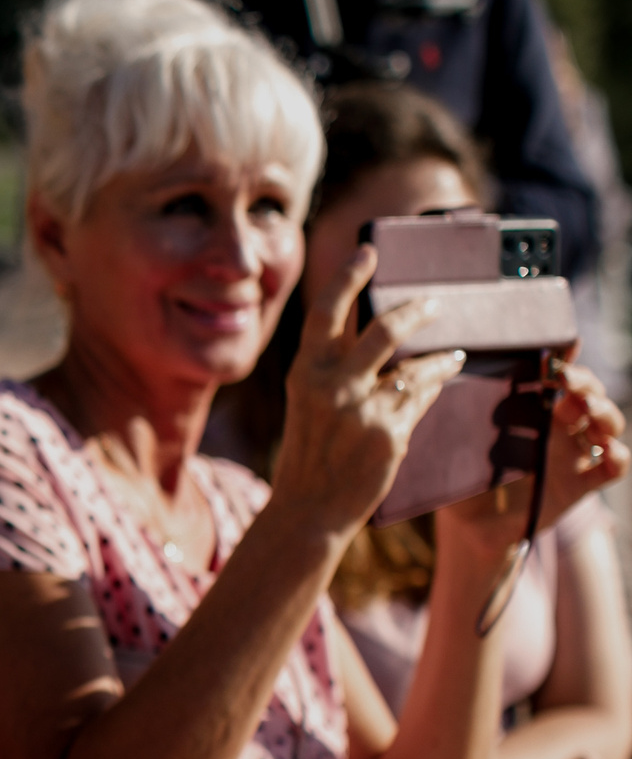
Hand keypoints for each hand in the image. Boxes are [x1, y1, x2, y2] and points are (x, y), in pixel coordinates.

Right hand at [268, 244, 466, 536]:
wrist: (309, 507)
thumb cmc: (311, 452)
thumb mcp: (309, 404)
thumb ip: (335, 370)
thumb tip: (382, 338)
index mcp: (304, 372)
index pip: (326, 312)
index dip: (347, 277)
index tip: (368, 251)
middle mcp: (329, 386)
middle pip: (382, 330)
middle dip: (415, 311)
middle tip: (434, 303)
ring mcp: (360, 409)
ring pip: (414, 366)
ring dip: (440, 355)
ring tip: (454, 352)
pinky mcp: (388, 433)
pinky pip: (421, 397)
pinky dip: (433, 385)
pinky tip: (442, 380)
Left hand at [437, 359, 626, 553]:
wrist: (469, 528)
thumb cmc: (461, 479)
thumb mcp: (458, 444)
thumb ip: (457, 417)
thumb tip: (440, 380)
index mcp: (533, 412)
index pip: (558, 380)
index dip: (565, 363)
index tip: (557, 352)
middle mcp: (559, 430)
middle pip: (589, 397)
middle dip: (585, 384)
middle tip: (567, 379)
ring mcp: (572, 456)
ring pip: (607, 426)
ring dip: (604, 413)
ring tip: (586, 410)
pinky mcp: (579, 486)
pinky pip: (612, 468)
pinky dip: (618, 457)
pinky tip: (606, 450)